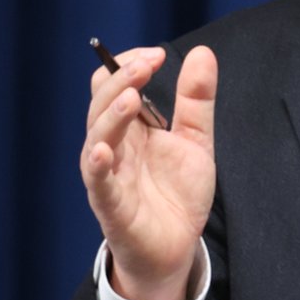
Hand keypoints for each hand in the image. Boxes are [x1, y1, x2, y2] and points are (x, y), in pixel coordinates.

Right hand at [79, 44, 217, 299]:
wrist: (178, 247)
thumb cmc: (177, 194)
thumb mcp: (195, 141)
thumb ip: (196, 100)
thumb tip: (202, 52)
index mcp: (130, 127)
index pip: (113, 84)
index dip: (129, 64)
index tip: (158, 55)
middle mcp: (113, 145)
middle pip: (102, 103)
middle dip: (122, 79)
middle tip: (147, 63)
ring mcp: (108, 174)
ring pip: (97, 136)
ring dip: (112, 114)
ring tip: (131, 97)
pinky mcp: (110, 205)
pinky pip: (98, 182)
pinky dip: (98, 165)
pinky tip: (104, 151)